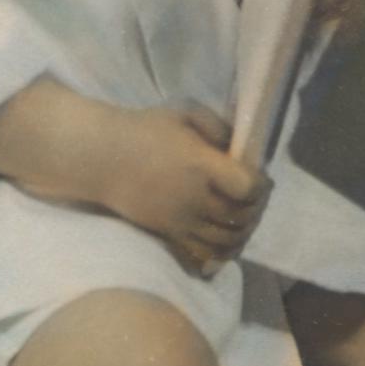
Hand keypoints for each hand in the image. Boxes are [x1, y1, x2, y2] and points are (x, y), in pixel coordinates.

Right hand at [99, 104, 271, 277]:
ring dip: (243, 233)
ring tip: (243, 220)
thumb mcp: (184, 113)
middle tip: (255, 200)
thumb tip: (240, 148)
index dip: (262, 186)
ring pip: (227, 239)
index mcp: (201, 165)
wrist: (102, 158)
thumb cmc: (144, 130)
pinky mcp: (169, 233)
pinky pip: (204, 252)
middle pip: (242, 215)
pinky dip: (222, 252)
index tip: (261, 179)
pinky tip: (228, 243)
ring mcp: (182, 219)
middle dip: (256, 209)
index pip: (248, 187)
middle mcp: (195, 197)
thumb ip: (218, 126)